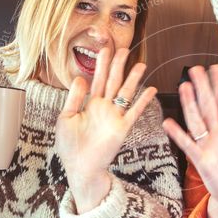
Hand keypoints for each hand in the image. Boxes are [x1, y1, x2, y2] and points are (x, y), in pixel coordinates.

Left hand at [55, 47, 156, 211]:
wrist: (79, 167)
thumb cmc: (70, 146)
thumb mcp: (66, 117)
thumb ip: (74, 98)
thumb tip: (80, 77)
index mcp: (90, 104)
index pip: (98, 79)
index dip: (102, 65)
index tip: (105, 49)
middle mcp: (104, 108)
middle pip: (114, 82)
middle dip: (118, 65)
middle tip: (124, 50)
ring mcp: (114, 117)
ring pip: (126, 93)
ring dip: (133, 79)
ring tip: (141, 64)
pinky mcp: (121, 128)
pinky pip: (134, 112)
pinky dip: (143, 101)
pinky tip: (151, 90)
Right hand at [163, 65, 217, 213]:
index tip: (215, 68)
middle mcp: (217, 134)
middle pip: (207, 106)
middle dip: (202, 88)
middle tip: (195, 69)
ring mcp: (208, 146)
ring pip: (197, 120)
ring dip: (190, 105)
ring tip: (184, 87)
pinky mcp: (202, 161)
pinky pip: (189, 145)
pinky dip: (178, 135)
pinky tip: (169, 123)